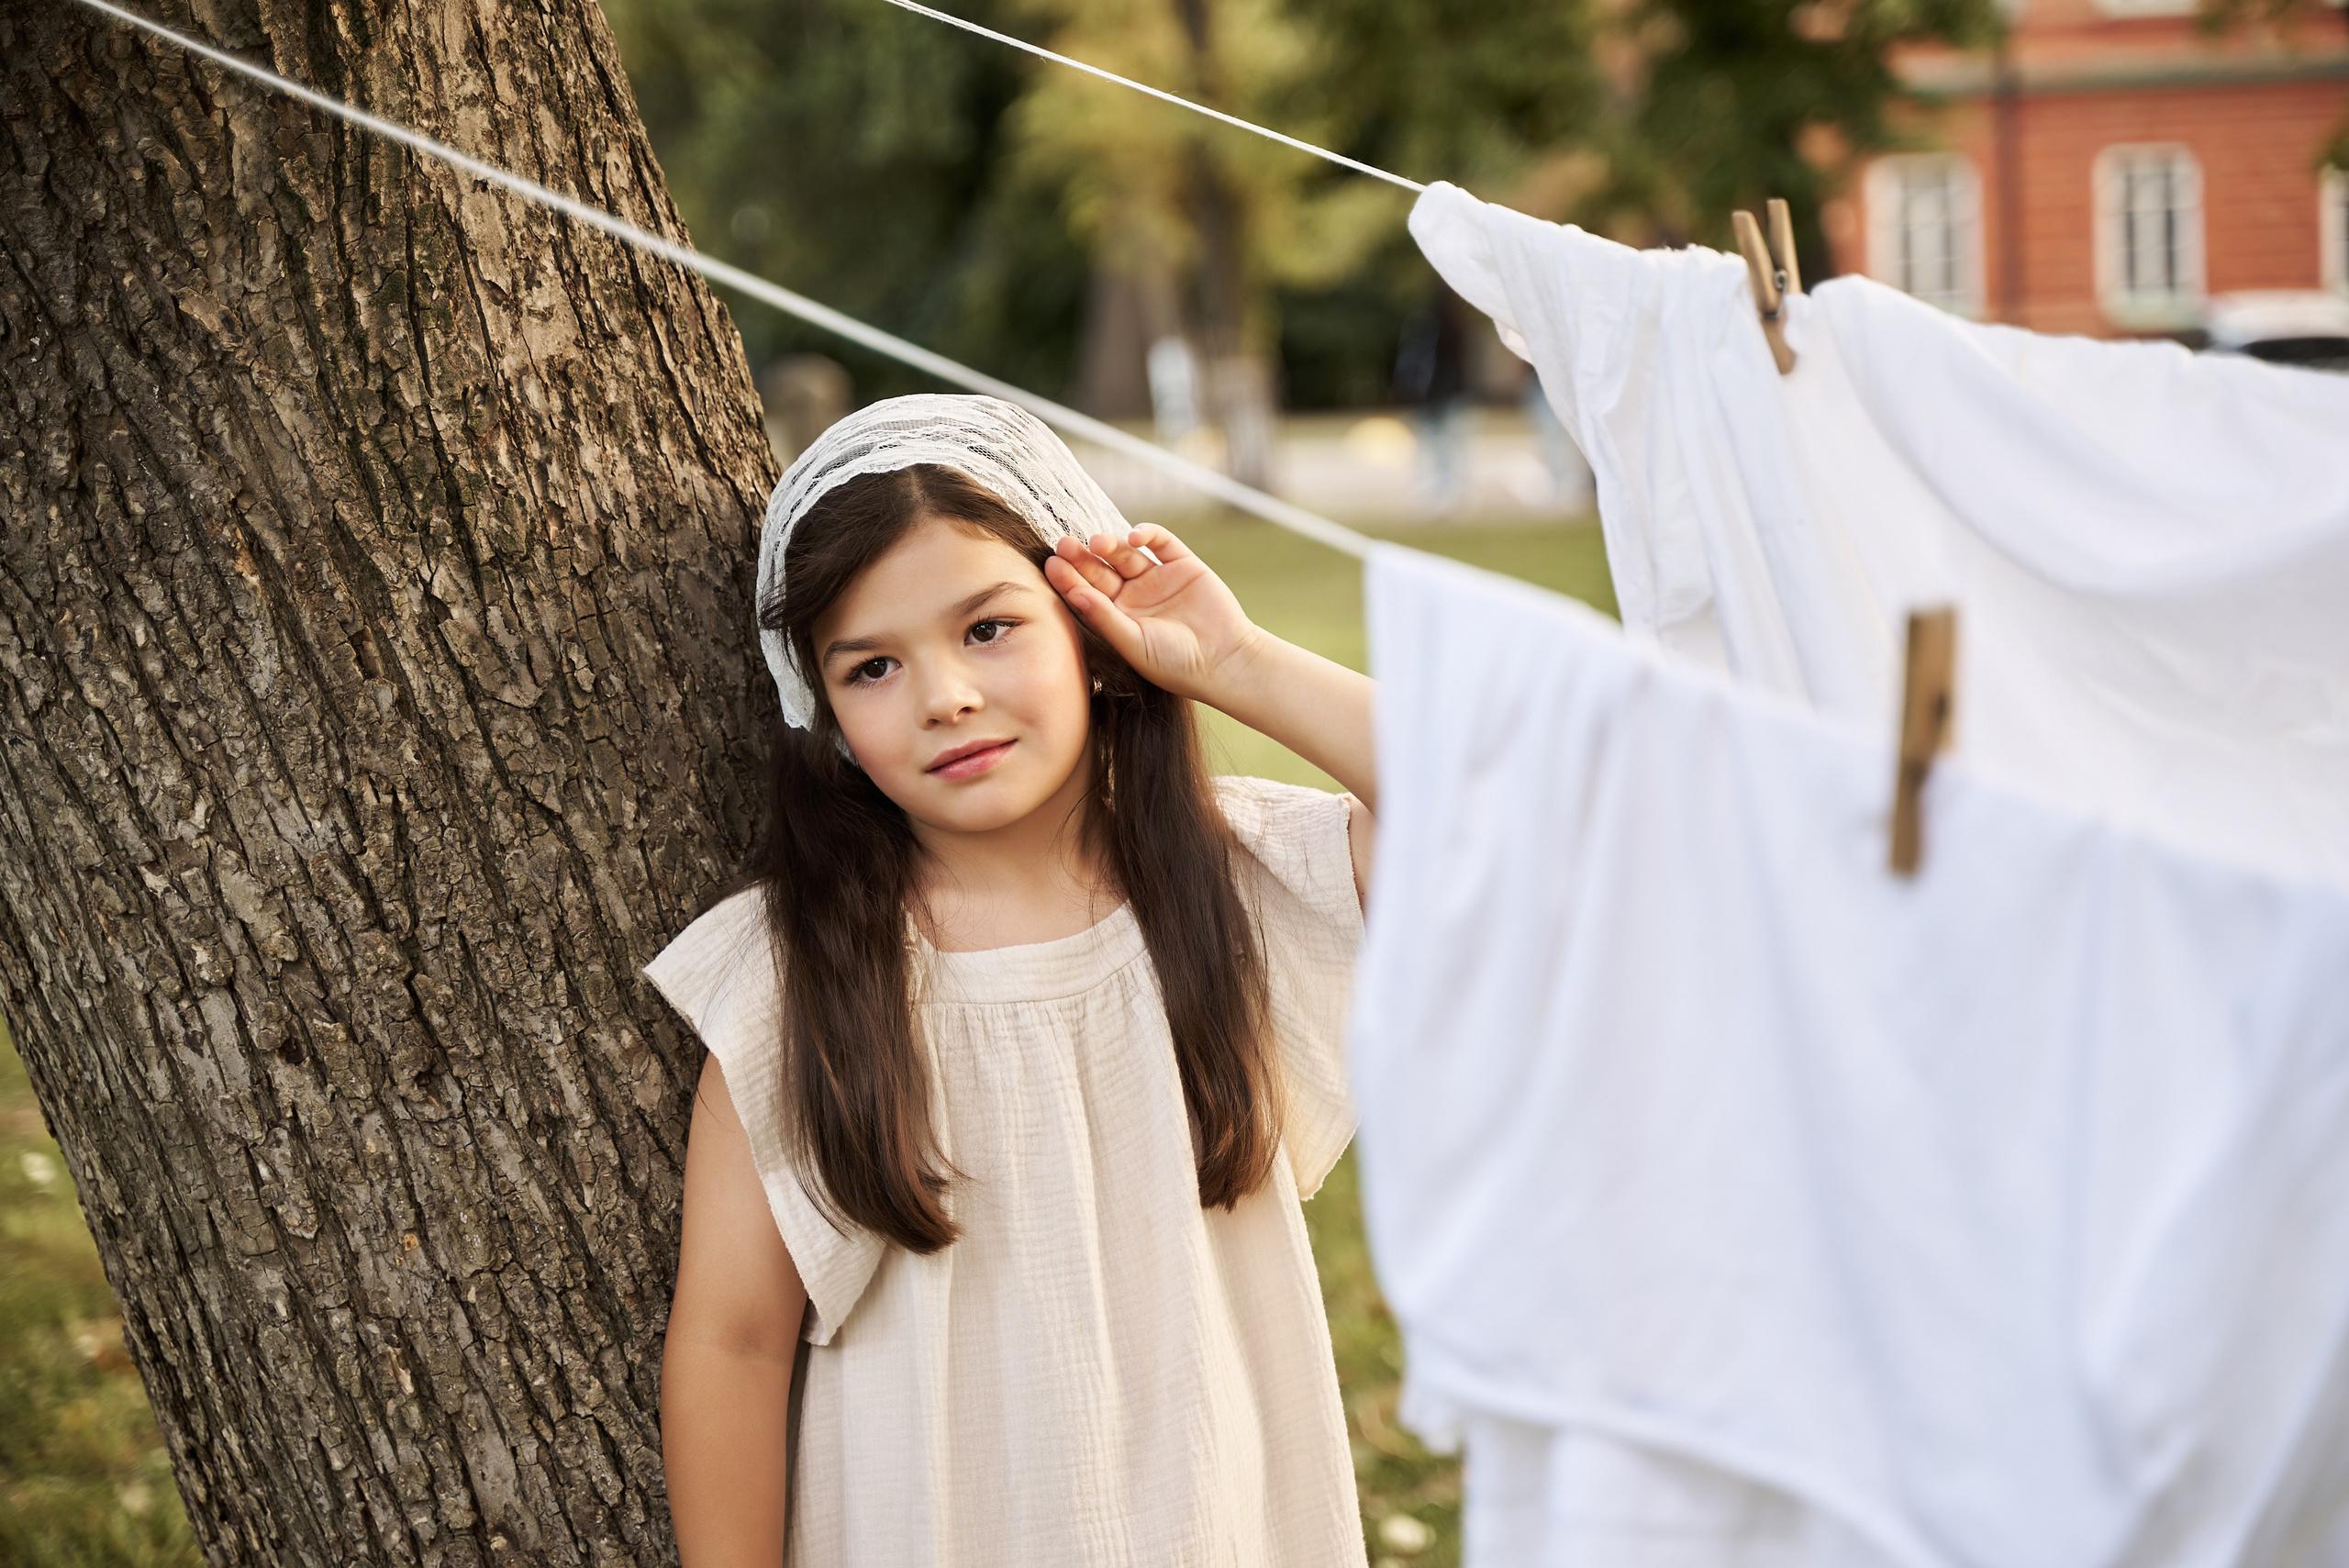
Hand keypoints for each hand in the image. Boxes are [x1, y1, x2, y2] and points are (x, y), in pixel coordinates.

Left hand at [1043, 525, 1261, 704]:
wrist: (1225, 661)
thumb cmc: (1175, 664)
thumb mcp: (1133, 643)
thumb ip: (1104, 617)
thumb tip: (1073, 594)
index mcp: (1117, 617)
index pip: (1086, 592)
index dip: (1068, 578)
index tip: (1052, 564)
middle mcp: (1133, 595)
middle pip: (1101, 569)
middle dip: (1082, 557)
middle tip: (1065, 544)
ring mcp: (1157, 578)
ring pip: (1125, 554)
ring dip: (1110, 544)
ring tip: (1099, 542)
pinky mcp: (1183, 564)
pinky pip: (1161, 542)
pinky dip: (1146, 534)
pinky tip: (1133, 537)